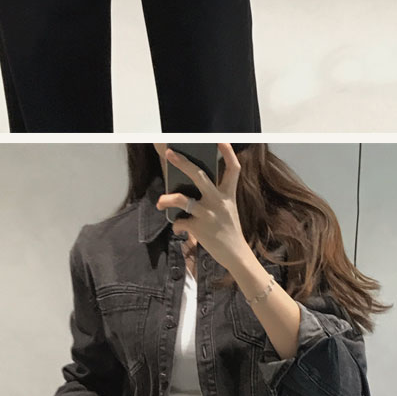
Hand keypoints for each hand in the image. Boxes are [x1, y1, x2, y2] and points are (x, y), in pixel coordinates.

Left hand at [157, 143, 245, 280]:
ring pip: (182, 199)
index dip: (228, 153)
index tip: (221, 140)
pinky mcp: (198, 228)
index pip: (233, 169)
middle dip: (182, 163)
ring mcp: (207, 214)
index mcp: (228, 194)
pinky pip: (180, 221)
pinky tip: (179, 228)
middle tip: (170, 153)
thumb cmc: (228, 230)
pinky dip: (177, 225)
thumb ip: (213, 197)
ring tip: (161, 202)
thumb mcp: (227, 210)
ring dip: (167, 199)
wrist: (235, 255)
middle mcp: (218, 201)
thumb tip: (187, 188)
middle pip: (199, 175)